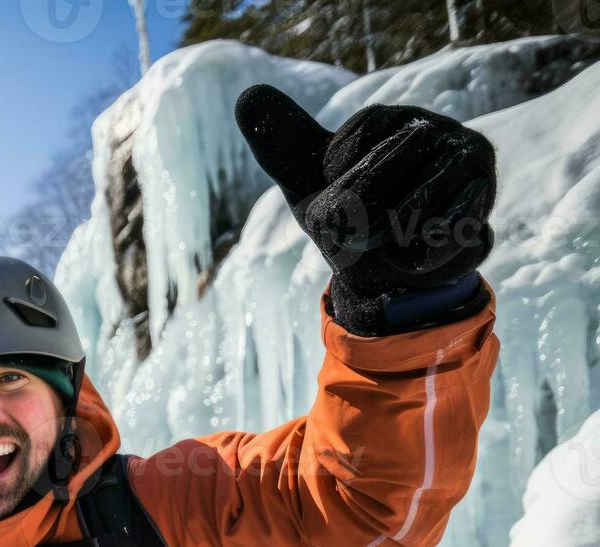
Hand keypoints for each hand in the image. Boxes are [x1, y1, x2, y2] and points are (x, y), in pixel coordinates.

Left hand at [235, 84, 495, 333]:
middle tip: (354, 230)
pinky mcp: (482, 197)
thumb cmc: (348, 216)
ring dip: (385, 238)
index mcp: (385, 119)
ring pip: (409, 210)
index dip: (332, 187)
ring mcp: (463, 159)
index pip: (345, 148)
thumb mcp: (307, 182)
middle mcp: (429, 128)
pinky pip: (441, 233)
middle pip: (377, 175)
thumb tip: (247, 95)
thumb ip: (282, 143)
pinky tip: (412, 251)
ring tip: (388, 237)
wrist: (394, 269)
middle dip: (354, 217)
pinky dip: (416, 255)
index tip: (337, 194)